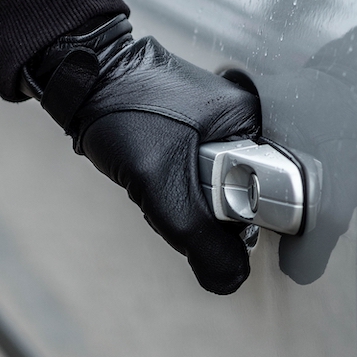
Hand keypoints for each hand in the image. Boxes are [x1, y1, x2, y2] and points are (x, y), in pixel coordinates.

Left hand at [22, 16, 259, 293]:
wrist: (82, 77)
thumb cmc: (123, 107)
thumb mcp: (162, 179)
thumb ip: (198, 235)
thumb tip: (230, 279)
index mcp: (252, 120)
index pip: (274, 190)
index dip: (242, 218)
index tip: (213, 219)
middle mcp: (243, 121)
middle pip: (243, 196)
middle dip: (205, 210)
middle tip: (172, 192)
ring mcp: (218, 127)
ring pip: (215, 193)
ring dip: (184, 200)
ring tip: (155, 177)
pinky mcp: (193, 135)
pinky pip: (194, 180)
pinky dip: (172, 188)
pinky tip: (151, 174)